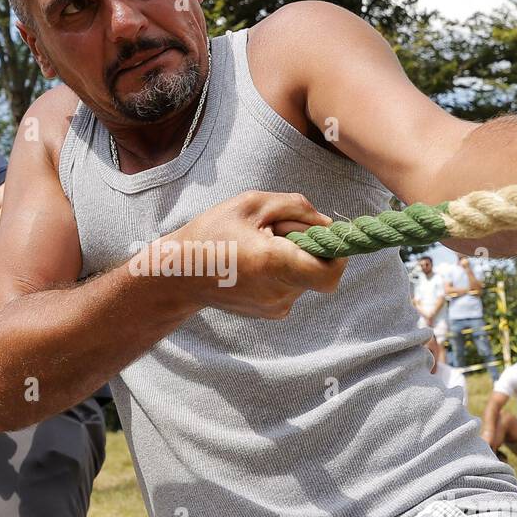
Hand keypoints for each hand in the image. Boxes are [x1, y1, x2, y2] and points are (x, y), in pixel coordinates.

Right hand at [166, 191, 346, 318]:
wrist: (179, 275)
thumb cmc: (211, 233)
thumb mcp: (252, 204)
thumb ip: (297, 208)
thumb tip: (328, 224)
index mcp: (275, 263)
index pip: (331, 272)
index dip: (337, 253)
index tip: (323, 237)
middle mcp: (279, 292)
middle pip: (318, 270)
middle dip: (309, 248)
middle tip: (277, 233)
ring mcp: (275, 307)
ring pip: (305, 278)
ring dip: (293, 259)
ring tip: (258, 247)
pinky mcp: (270, 313)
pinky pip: (292, 287)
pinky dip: (283, 272)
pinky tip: (255, 263)